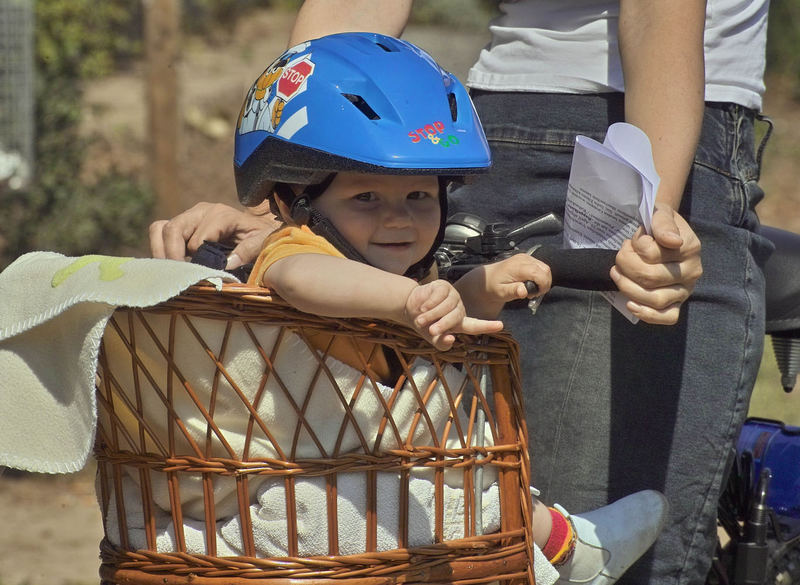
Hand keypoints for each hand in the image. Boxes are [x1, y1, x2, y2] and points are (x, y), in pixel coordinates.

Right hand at [149, 201, 278, 266]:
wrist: (256, 227)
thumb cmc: (259, 236)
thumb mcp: (261, 242)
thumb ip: (248, 251)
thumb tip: (227, 264)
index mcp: (221, 215)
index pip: (198, 239)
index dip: (196, 260)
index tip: (199, 276)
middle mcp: (201, 211)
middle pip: (173, 229)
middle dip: (172, 255)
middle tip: (178, 276)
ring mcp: (189, 216)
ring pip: (161, 228)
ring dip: (162, 251)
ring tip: (171, 271)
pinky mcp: (182, 224)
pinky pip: (160, 231)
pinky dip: (160, 248)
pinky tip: (172, 265)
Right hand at [404, 280, 502, 349]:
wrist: (410, 308)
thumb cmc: (424, 324)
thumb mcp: (432, 338)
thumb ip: (441, 343)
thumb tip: (451, 340)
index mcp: (459, 322)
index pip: (476, 325)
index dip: (488, 326)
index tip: (500, 325)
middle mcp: (459, 308)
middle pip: (456, 317)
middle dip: (443, 324)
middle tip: (430, 330)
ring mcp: (453, 296)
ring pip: (447, 306)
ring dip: (432, 315)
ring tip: (420, 319)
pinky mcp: (444, 286)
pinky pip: (438, 296)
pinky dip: (428, 304)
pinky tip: (422, 307)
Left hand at [483, 253, 551, 302]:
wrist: (487, 279)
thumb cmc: (493, 287)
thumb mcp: (501, 292)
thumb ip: (513, 291)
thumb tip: (523, 291)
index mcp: (517, 267)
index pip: (539, 273)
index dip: (543, 285)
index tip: (536, 294)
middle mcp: (523, 259)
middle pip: (545, 270)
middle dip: (544, 284)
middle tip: (533, 294)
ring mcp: (525, 257)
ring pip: (545, 268)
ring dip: (543, 280)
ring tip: (531, 289)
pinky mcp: (527, 258)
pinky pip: (540, 267)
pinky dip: (540, 277)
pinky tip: (530, 283)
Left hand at [611, 203, 702, 323]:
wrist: (664, 233)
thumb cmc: (659, 225)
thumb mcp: (660, 214)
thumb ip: (662, 223)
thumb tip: (672, 241)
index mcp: (690, 248)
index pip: (651, 254)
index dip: (634, 247)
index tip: (632, 240)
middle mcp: (692, 271)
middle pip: (650, 278)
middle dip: (626, 266)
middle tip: (620, 256)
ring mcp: (685, 290)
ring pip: (655, 299)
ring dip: (627, 288)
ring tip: (617, 273)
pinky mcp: (677, 304)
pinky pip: (667, 317)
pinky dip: (647, 314)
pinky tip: (630, 304)